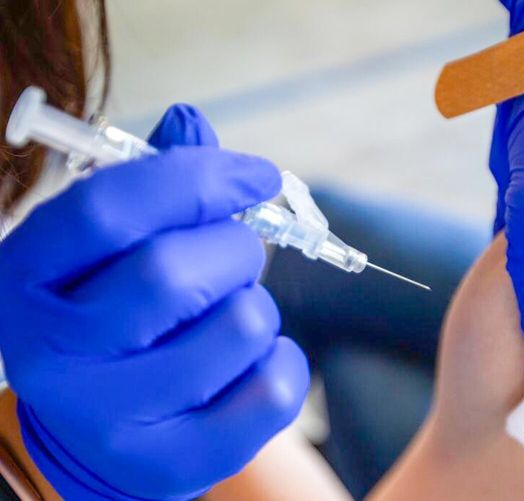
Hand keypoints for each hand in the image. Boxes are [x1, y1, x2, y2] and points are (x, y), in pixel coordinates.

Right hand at [0, 105, 309, 498]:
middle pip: (175, 272)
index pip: (111, 208)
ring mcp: (107, 417)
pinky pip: (271, 390)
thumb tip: (192, 123)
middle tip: (237, 256)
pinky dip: (282, 360)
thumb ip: (151, 186)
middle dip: (236, 249)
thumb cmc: (117, 318)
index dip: (198, 178)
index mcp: (31, 278)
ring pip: (237, 326)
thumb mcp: (109, 251)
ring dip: (256, 306)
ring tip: (228, 317)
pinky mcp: (168, 464)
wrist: (99, 432)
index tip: (258, 175)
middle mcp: (54, 353)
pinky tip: (249, 363)